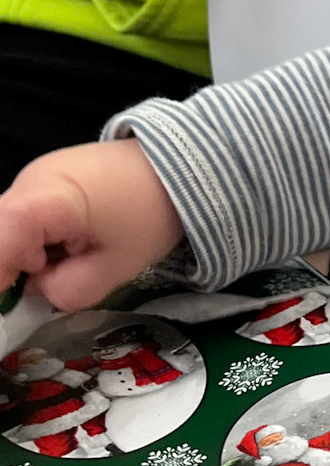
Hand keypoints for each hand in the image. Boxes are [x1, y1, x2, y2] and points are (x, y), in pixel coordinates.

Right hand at [0, 141, 184, 311]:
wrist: (176, 169)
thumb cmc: (148, 216)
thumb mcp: (114, 268)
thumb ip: (67, 290)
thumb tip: (37, 291)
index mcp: (49, 197)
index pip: (0, 235)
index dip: (0, 272)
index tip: (17, 296)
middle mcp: (28, 181)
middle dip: (14, 267)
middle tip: (54, 276)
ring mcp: (30, 177)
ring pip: (7, 229)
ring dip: (27, 254)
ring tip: (72, 254)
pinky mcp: (38, 181)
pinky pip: (21, 220)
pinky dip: (36, 241)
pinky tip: (69, 241)